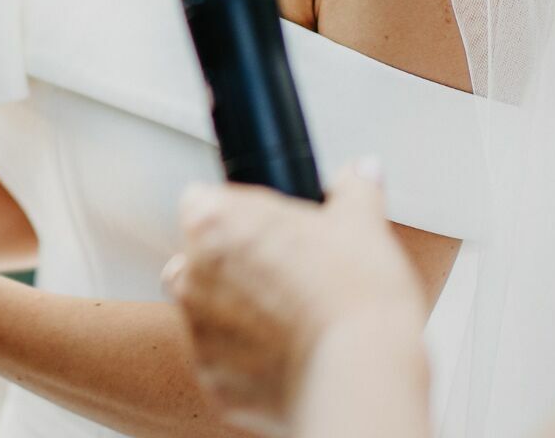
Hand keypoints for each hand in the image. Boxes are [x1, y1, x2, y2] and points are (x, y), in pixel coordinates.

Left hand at [163, 165, 425, 430]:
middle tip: (285, 279)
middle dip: (232, 268)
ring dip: (237, 316)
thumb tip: (362, 172)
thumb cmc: (354, 298)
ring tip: (293, 323)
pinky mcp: (214, 381)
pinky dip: (248, 364)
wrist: (361, 376)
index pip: (202, 203)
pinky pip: (225, 365)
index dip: (236, 216)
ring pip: (209, 314)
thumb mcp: (363, 226)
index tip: (266, 231)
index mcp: (213, 224)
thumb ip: (353, 190)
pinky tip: (290, 359)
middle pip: (198, 260)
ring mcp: (198, 333)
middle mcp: (191, 276)